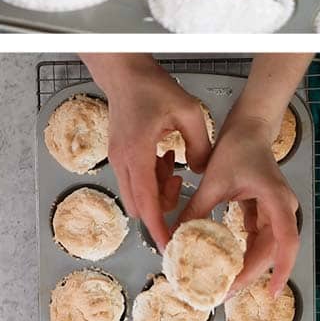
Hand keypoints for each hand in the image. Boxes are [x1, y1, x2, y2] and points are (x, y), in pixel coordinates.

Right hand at [85, 55, 212, 251]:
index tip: (171, 247)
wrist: (124, 73)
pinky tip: (165, 157)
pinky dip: (151, 178)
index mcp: (137, 154)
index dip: (159, 229)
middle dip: (161, 207)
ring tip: (174, 166)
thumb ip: (201, 146)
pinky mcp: (118, 154)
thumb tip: (203, 172)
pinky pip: (134, 180)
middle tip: (180, 186)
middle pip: (138, 206)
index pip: (147, 204)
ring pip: (136, 194)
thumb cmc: (153, 88)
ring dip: (157, 190)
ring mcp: (116, 159)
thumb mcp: (189, 112)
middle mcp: (122, 161)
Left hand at [178, 115, 300, 297]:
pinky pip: (256, 238)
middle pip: (273, 252)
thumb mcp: (212, 181)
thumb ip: (196, 210)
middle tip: (226, 295)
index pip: (285, 243)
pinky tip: (224, 264)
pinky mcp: (265, 212)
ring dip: (246, 266)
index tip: (271, 294)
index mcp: (277, 202)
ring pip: (265, 248)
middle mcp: (283, 210)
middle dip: (251, 275)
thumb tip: (175, 237)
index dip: (281, 270)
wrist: (248, 128)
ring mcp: (276, 212)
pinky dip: (242, 251)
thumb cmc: (236, 149)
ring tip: (223, 285)